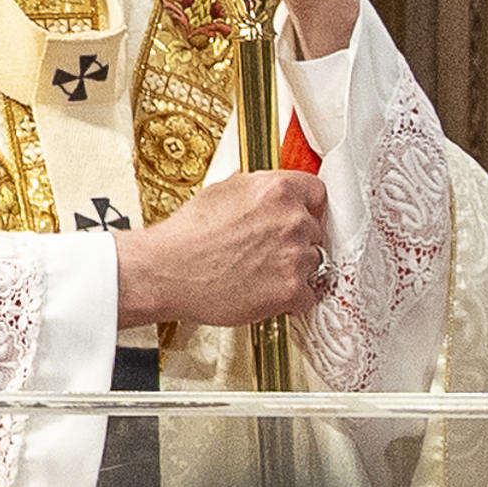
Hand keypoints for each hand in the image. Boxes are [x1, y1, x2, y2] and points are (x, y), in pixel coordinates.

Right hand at [112, 169, 327, 328]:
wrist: (170, 270)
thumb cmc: (189, 233)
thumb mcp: (223, 189)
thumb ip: (258, 188)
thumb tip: (269, 190)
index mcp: (278, 189)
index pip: (318, 193)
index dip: (309, 206)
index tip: (305, 216)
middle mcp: (292, 219)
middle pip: (315, 230)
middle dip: (296, 240)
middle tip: (270, 250)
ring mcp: (294, 256)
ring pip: (313, 262)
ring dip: (294, 269)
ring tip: (262, 272)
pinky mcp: (291, 290)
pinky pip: (309, 295)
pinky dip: (292, 299)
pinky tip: (268, 292)